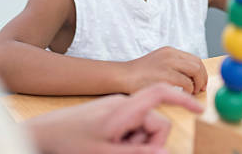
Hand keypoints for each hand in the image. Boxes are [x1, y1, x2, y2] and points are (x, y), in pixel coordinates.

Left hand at [25, 83, 202, 153]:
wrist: (42, 133)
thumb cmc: (68, 141)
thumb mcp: (106, 152)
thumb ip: (138, 152)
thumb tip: (164, 152)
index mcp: (124, 107)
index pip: (160, 93)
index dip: (182, 99)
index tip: (199, 108)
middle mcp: (123, 103)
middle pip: (155, 122)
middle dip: (146, 141)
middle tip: (120, 150)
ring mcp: (116, 108)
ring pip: (143, 127)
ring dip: (134, 142)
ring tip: (109, 148)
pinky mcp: (110, 113)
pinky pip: (131, 127)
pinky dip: (126, 139)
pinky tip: (108, 144)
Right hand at [123, 47, 207, 94]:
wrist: (123, 76)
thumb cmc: (140, 74)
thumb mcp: (158, 62)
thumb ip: (173, 65)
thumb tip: (192, 76)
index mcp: (169, 51)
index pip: (194, 59)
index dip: (201, 72)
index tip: (201, 83)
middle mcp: (170, 55)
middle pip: (197, 64)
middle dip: (202, 78)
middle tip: (200, 89)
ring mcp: (167, 64)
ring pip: (195, 71)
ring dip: (197, 84)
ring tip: (191, 93)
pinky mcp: (165, 75)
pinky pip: (186, 83)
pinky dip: (188, 91)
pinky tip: (182, 94)